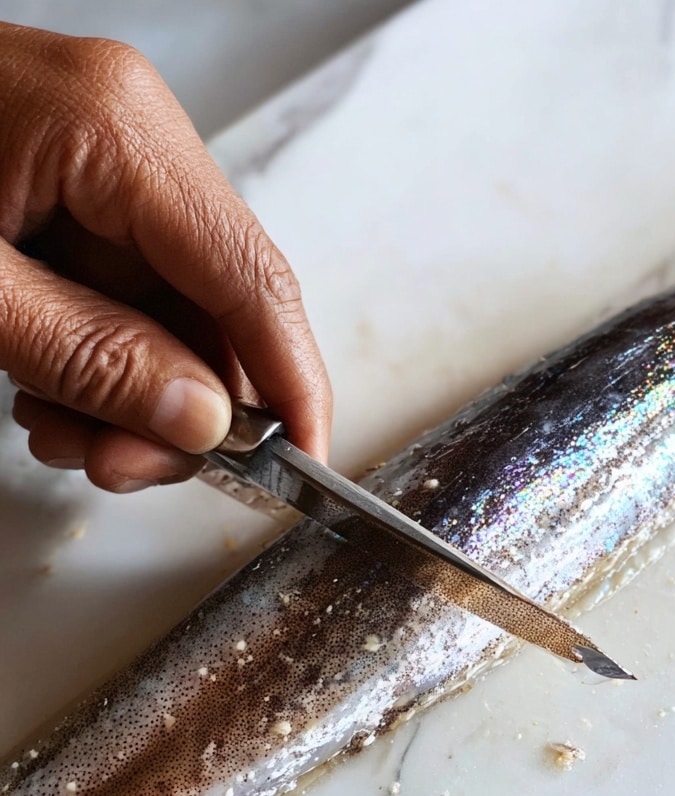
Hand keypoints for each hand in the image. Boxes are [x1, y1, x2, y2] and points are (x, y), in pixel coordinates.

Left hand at [0, 22, 332, 491]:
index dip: (291, 381)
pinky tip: (53, 392)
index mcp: (116, 132)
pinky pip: (134, 300)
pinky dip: (106, 365)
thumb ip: (88, 355)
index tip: (304, 463)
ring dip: (137, 397)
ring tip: (65, 432)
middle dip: (185, 407)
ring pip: (180, 316)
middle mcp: (134, 139)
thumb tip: (203, 419)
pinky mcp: (84, 193)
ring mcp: (112, 164)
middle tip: (122, 467)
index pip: (252, 276)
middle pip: (222, 306)